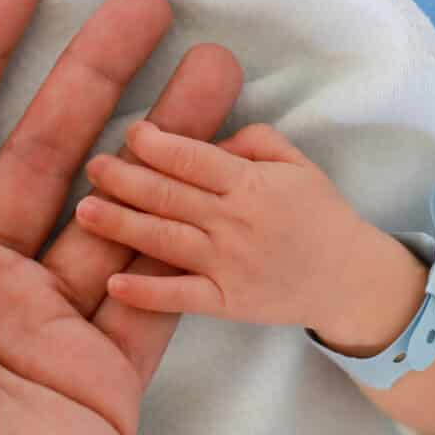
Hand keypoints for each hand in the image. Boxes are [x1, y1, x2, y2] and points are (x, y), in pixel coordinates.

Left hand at [75, 121, 375, 336]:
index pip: (193, 157)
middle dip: (125, 178)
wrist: (349, 279)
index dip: (157, 143)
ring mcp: (227, 264)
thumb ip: (253, 141)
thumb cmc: (319, 213)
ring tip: (85, 210)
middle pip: (170, 195)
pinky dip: (147, 293)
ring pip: (165, 240)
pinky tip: (114, 284)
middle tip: (91, 166)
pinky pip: (181, 298)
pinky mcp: (226, 303)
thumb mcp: (295, 162)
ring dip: (122, 224)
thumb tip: (208, 140)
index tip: (130, 132)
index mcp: (250, 183)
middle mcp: (234, 221)